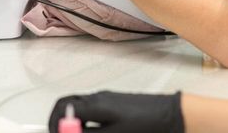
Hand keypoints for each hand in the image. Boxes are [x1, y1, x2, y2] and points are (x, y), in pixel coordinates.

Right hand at [49, 91, 183, 132]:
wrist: (171, 115)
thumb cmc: (147, 124)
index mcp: (95, 105)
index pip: (63, 109)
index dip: (56, 124)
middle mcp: (98, 98)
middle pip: (69, 105)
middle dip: (61, 121)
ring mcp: (107, 99)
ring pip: (80, 107)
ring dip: (76, 122)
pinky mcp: (116, 104)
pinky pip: (93, 110)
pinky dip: (88, 121)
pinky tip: (96, 131)